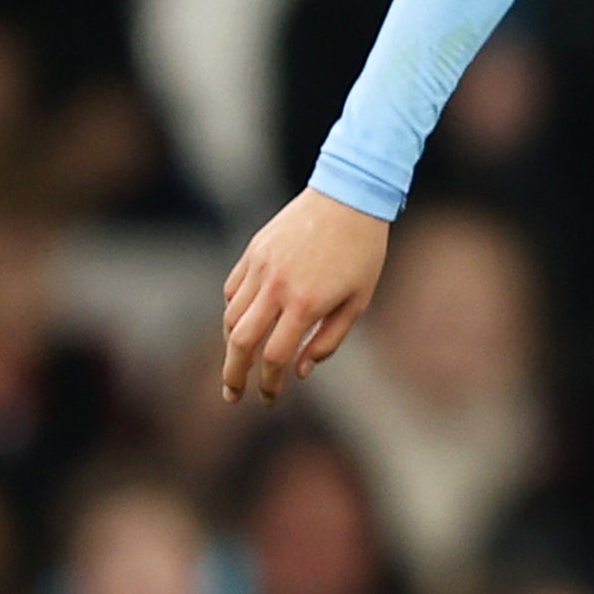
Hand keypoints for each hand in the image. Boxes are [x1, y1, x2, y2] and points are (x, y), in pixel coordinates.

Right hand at [222, 189, 391, 402]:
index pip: (274, 356)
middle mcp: (276, 287)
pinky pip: (232, 290)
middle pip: (240, 342)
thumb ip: (328, 340)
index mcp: (305, 303)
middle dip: (232, 374)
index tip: (270, 398)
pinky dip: (232, 311)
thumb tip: (300, 371)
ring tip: (238, 362)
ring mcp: (260, 267)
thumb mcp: (358, 301)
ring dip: (232, 345)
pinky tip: (242, 324)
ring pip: (231, 316)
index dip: (269, 384)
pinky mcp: (253, 251)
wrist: (349, 196)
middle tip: (232, 395)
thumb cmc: (362, 252)